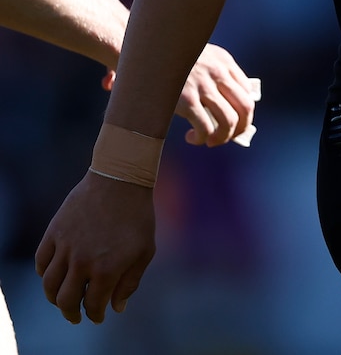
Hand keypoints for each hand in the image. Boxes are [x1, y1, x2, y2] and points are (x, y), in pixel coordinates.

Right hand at [35, 170, 155, 324]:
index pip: (93, 305)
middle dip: (71, 313)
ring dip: (54, 298)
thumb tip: (117, 308)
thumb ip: (130, 282)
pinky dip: (44, 273)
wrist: (120, 178)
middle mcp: (82, 261)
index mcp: (106, 269)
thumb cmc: (137, 215)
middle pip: (66, 301)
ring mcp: (65, 246)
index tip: (97, 316)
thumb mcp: (144, 250)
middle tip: (75, 315)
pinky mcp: (54, 231)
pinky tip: (54, 275)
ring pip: (49, 285)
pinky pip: (41, 261)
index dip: (95, 315)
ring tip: (63, 299)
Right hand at [101, 44, 258, 146]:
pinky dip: (203, 139)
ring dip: (222, 138)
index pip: (248, 90)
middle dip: (240, 129)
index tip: (234, 123)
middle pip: (246, 107)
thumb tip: (223, 104)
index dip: (244, 112)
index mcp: (223, 60)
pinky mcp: (186, 100)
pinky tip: (192, 138)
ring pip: (230, 121)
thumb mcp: (196, 57)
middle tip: (226, 137)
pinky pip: (206, 129)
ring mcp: (203, 86)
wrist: (141, 50)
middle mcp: (217, 72)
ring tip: (210, 141)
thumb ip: (211, 74)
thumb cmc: (166, 57)